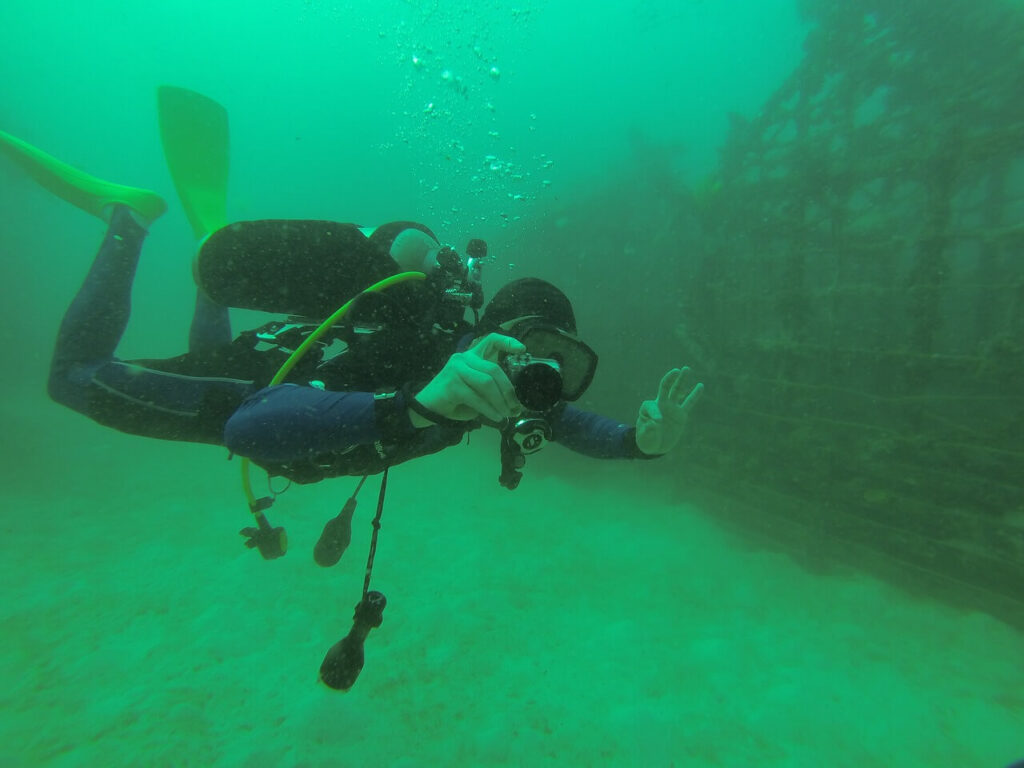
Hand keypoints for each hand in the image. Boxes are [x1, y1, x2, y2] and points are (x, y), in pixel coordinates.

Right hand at [411, 333, 525, 424]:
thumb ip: (491, 389)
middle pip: (494, 369)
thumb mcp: (476, 391)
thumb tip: (515, 402)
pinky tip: (496, 417)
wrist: (428, 408)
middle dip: (508, 390)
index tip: (522, 350)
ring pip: (486, 383)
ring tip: (507, 413)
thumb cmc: (454, 399)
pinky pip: (476, 397)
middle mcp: (463, 358)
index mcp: (471, 356)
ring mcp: (456, 369)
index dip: (507, 342)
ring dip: (500, 401)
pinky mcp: (452, 384)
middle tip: (516, 406)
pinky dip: (489, 409)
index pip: (491, 340)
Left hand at [635, 366, 703, 454]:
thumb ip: (648, 431)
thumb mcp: (645, 438)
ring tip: (686, 368)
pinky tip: (700, 386)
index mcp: (647, 408)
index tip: (657, 423)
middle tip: (676, 370)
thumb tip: (654, 423)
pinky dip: (695, 395)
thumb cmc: (648, 440)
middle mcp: (660, 404)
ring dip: (681, 380)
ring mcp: (671, 408)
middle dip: (670, 379)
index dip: (654, 413)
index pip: (651, 406)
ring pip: (677, 391)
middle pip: (665, 387)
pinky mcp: (681, 415)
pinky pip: (689, 403)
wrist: (657, 446)